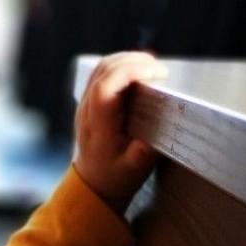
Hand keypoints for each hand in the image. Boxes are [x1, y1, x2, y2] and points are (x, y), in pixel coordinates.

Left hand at [73, 51, 168, 212]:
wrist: (93, 185)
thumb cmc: (115, 177)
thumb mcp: (134, 170)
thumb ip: (143, 152)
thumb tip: (153, 135)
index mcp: (97, 126)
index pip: (106, 86)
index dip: (132, 71)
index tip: (158, 74)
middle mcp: (87, 111)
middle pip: (104, 70)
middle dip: (134, 61)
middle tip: (159, 70)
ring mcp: (85, 104)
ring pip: (102, 67)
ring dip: (128, 59)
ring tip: (151, 68)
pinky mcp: (89, 101)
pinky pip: (101, 72)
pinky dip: (121, 65)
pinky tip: (138, 71)